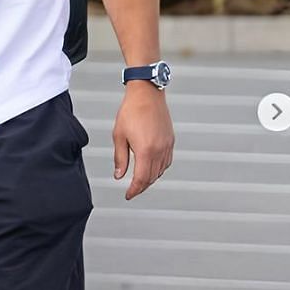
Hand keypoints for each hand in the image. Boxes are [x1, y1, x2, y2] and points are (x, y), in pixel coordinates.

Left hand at [112, 84, 174, 199]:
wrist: (147, 94)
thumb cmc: (131, 111)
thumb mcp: (119, 136)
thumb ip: (120, 158)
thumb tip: (119, 175)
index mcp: (145, 151)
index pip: (141, 178)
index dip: (134, 190)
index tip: (128, 195)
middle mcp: (159, 150)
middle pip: (152, 177)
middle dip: (142, 186)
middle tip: (132, 190)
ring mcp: (167, 145)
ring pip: (161, 171)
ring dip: (151, 178)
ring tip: (140, 181)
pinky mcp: (170, 140)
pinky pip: (167, 161)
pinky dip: (159, 169)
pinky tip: (152, 168)